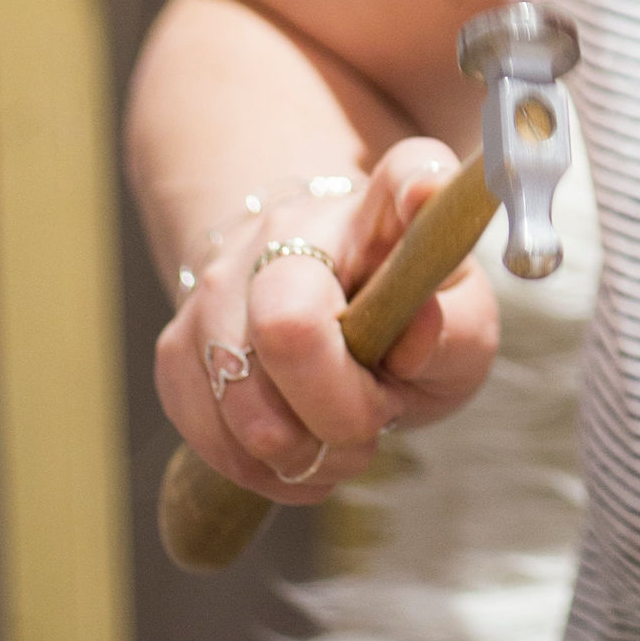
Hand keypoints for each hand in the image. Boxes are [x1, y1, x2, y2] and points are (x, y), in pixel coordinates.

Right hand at [153, 139, 499, 504]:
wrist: (326, 328)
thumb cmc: (404, 326)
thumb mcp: (461, 333)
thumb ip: (456, 332)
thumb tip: (419, 326)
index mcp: (383, 210)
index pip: (404, 174)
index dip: (416, 185)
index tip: (424, 196)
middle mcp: (292, 227)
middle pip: (288, 323)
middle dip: (336, 410)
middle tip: (372, 422)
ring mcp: (223, 279)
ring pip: (237, 388)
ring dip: (298, 449)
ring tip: (338, 444)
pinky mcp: (179, 343)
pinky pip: (203, 424)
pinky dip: (256, 466)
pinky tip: (296, 456)